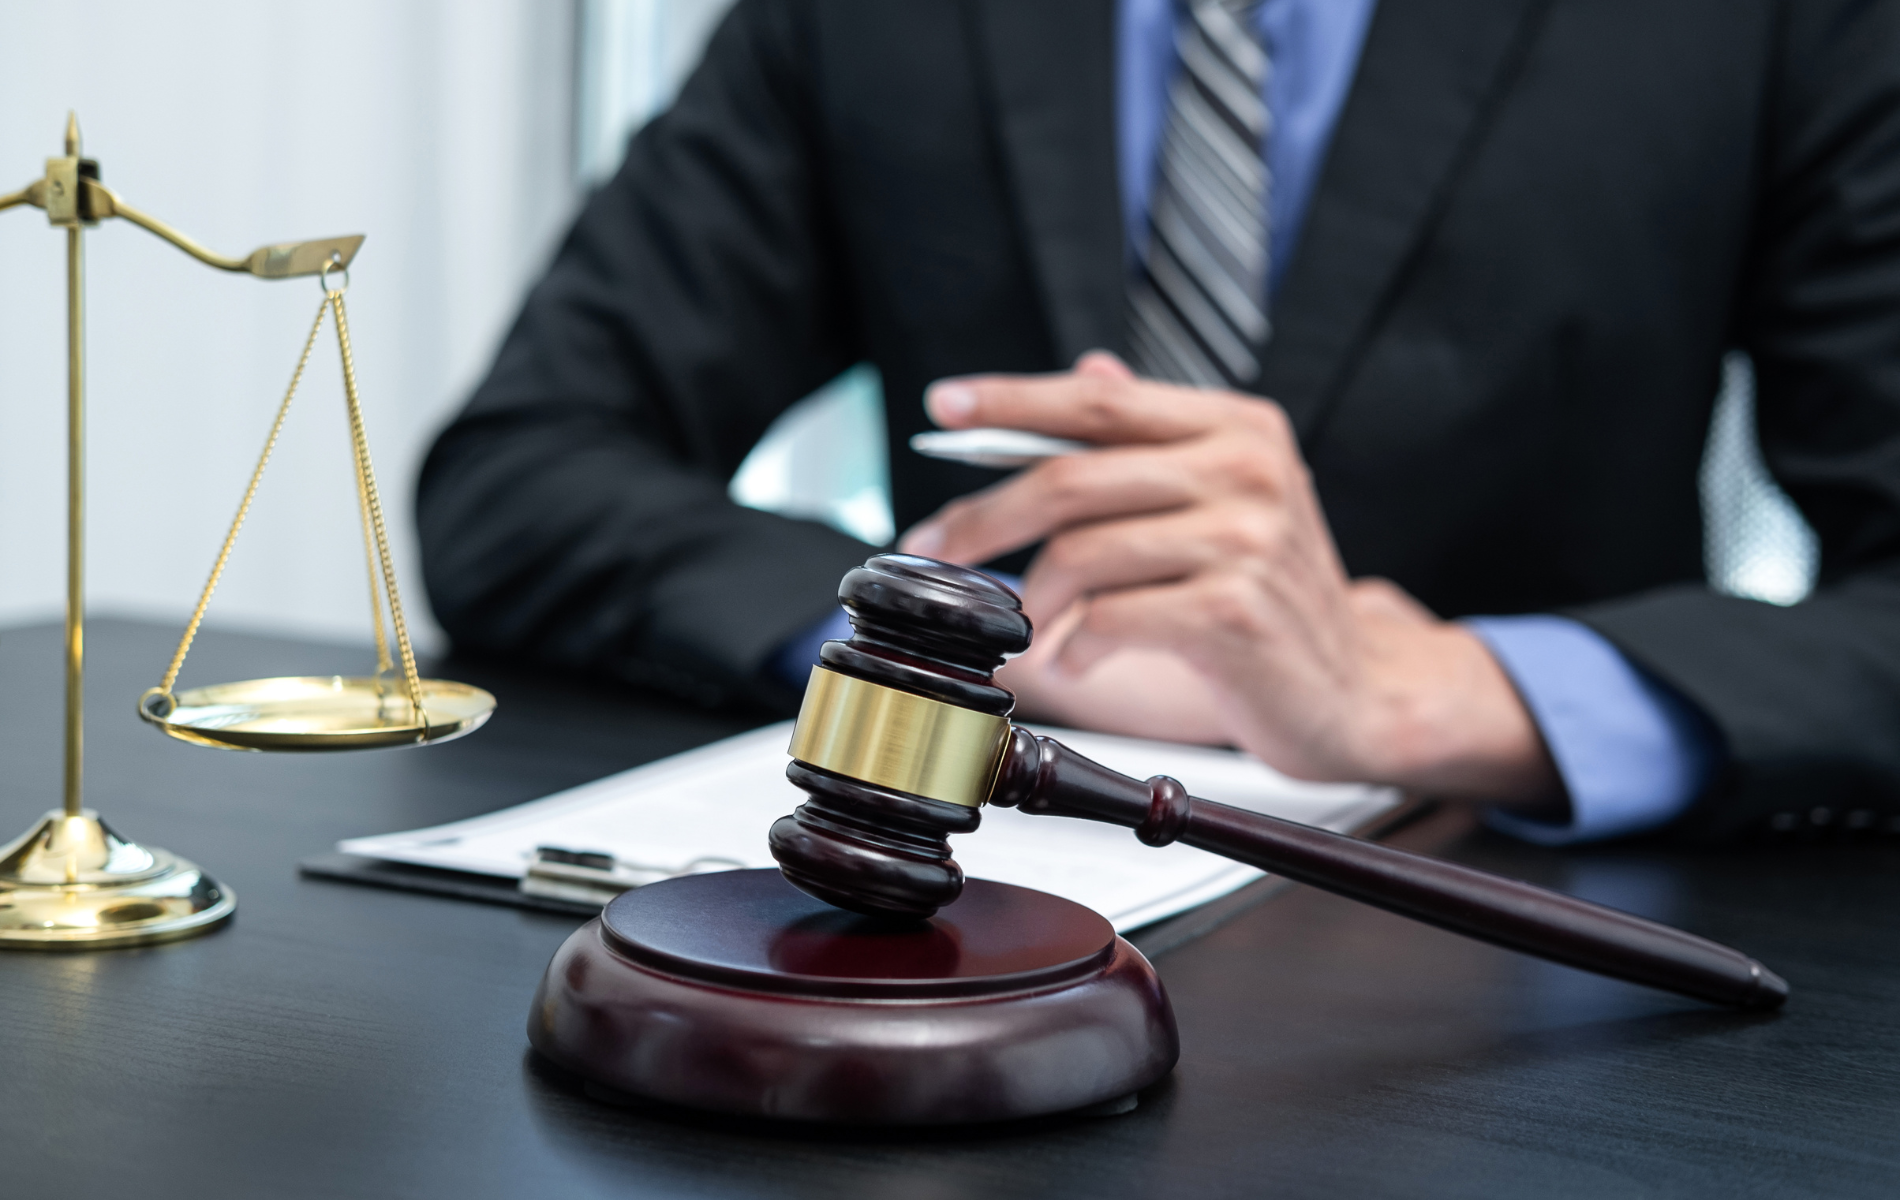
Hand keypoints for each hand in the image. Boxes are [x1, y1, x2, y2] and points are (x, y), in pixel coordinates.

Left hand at [899, 353, 1559, 803]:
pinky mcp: (1235, 609)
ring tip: (1021, 626)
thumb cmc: (1274, 596)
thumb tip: (1086, 370)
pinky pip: (1112, 618)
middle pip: (1071, 477)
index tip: (943, 405)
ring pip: (1082, 551)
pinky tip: (1073, 658)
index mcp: (1238, 426)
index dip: (1012, 401)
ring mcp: (1246, 537)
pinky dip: (1075, 645)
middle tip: (931, 544)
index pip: (1100, 401)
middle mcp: (1246, 469)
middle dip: (984, 515)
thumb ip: (1153, 440)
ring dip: (1029, 599)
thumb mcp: (1225, 501)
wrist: (1354, 690)